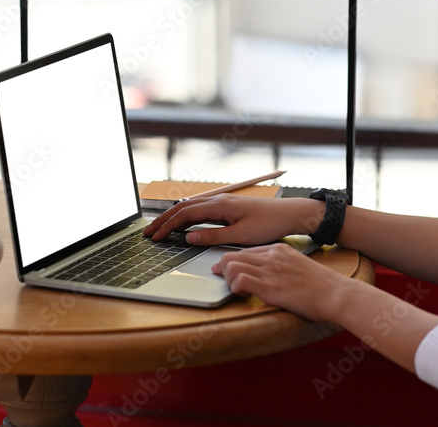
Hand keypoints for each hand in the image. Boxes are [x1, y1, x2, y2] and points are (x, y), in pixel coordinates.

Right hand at [143, 194, 320, 246]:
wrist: (290, 214)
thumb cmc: (269, 224)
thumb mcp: (241, 235)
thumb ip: (213, 236)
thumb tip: (189, 237)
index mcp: (219, 205)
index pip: (184, 214)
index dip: (167, 226)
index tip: (155, 237)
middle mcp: (218, 200)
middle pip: (182, 208)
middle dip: (163, 220)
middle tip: (148, 233)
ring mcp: (222, 202)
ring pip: (189, 207)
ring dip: (172, 218)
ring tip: (159, 228)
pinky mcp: (227, 206)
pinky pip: (199, 209)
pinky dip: (185, 216)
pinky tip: (182, 224)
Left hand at [212, 243, 349, 322]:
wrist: (337, 294)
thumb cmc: (322, 285)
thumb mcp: (298, 265)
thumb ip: (280, 266)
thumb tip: (267, 274)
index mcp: (278, 249)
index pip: (245, 250)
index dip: (231, 259)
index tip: (224, 267)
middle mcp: (271, 257)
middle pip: (233, 255)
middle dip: (222, 267)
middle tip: (219, 276)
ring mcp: (270, 271)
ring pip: (231, 265)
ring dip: (226, 278)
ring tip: (232, 287)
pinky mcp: (270, 287)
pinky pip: (240, 280)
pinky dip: (234, 287)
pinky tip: (240, 293)